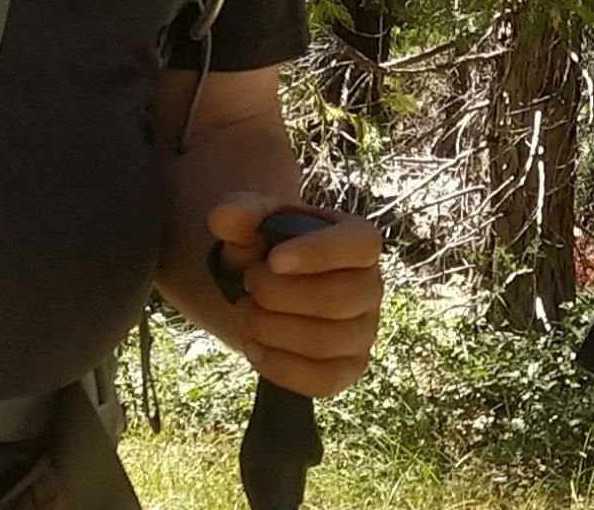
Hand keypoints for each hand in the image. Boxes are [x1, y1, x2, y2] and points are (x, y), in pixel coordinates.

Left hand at [208, 192, 381, 396]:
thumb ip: (239, 212)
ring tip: (244, 312)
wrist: (266, 283)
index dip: (318, 253)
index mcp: (358, 239)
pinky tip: (253, 349)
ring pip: (329, 341)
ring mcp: (365, 331)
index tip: (273, 260)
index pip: (359, 244)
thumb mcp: (252, 220)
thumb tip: (222, 218)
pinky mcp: (348, 369)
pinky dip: (283, 367)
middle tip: (248, 284)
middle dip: (281, 295)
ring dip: (274, 329)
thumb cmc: (267, 244)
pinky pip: (325, 380)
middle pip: (339, 299)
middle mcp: (371, 286)